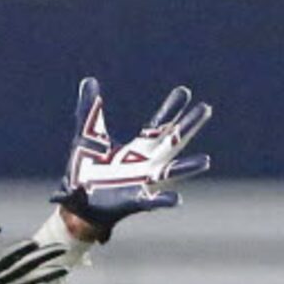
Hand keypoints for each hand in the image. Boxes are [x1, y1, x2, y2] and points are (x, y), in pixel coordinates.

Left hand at [53, 77, 212, 238]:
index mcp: (137, 148)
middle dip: (188, 126)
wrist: (78, 202)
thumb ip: (89, 109)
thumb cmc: (86, 170)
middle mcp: (145, 163)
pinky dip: (165, 200)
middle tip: (205, 108)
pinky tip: (177, 199)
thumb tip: (89, 80)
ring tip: (205, 160)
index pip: (158, 125)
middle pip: (172, 141)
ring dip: (188, 167)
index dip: (170, 109)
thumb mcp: (86, 134)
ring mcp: (142, 183)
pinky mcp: (134, 202)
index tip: (184, 92)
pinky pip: (153, 202)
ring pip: (170, 172)